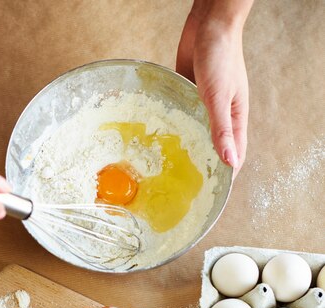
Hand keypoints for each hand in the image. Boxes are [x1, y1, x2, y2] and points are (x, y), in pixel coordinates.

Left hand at [177, 2, 252, 173]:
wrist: (209, 23)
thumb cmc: (221, 56)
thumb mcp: (220, 97)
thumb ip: (222, 129)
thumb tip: (229, 161)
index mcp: (235, 119)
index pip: (234, 155)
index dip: (225, 176)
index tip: (211, 194)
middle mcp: (221, 116)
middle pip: (213, 148)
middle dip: (202, 167)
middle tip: (185, 189)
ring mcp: (204, 106)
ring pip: (196, 134)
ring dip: (185, 149)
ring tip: (168, 170)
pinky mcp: (188, 94)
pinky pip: (182, 116)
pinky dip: (174, 128)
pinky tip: (160, 140)